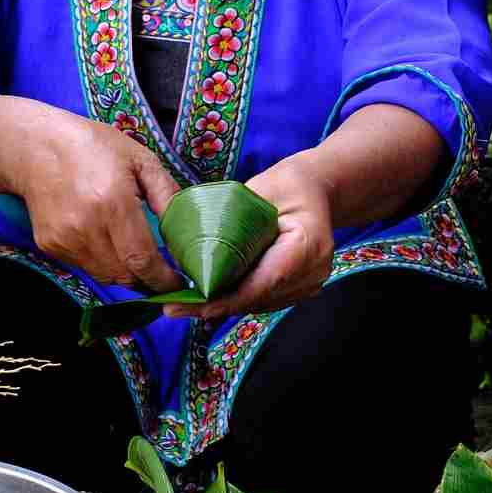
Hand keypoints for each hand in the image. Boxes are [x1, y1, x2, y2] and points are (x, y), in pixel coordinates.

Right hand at [13, 112, 183, 292]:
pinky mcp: (50, 246)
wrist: (35, 147)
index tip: (179, 281)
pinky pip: (86, 267)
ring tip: (136, 256)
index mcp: (113, 204)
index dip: (163, 278)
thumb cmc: (93, 147)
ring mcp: (65, 240)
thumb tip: (188, 228)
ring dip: (126, 274)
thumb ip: (167, 194)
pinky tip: (105, 239)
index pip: (142, 260)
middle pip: (125, 276)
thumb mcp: (139, 159)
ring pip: (106, 276)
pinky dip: (102, 262)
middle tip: (163, 272)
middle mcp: (87, 228)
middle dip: (148, 280)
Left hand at [188, 154, 335, 321]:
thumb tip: (198, 253)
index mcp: (309, 243)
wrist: (315, 189)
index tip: (198, 304)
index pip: (266, 281)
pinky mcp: (301, 288)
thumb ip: (235, 223)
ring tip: (184, 306)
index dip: (231, 298)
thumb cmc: (286, 185)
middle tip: (176, 307)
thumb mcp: (258, 193)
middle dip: (217, 305)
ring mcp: (311, 282)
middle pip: (261, 299)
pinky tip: (209, 298)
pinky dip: (238, 300)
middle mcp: (315, 270)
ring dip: (224, 306)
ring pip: (261, 304)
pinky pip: (265, 300)